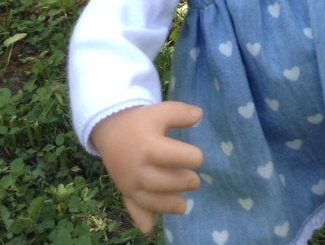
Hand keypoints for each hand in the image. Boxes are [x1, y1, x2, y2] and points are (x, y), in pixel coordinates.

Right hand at [90, 101, 203, 234]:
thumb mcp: (161, 111)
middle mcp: (137, 167)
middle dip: (179, 184)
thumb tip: (199, 115)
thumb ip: (180, 114)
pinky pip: (132, 206)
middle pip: (159, 181)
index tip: (199, 159)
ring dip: (166, 205)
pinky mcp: (126, 191)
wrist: (111, 131)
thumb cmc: (142, 122)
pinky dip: (140, 218)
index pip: (168, 154)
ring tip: (184, 206)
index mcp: (148, 146)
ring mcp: (130, 182)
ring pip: (148, 199)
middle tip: (196, 182)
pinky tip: (149, 228)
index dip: (186, 157)